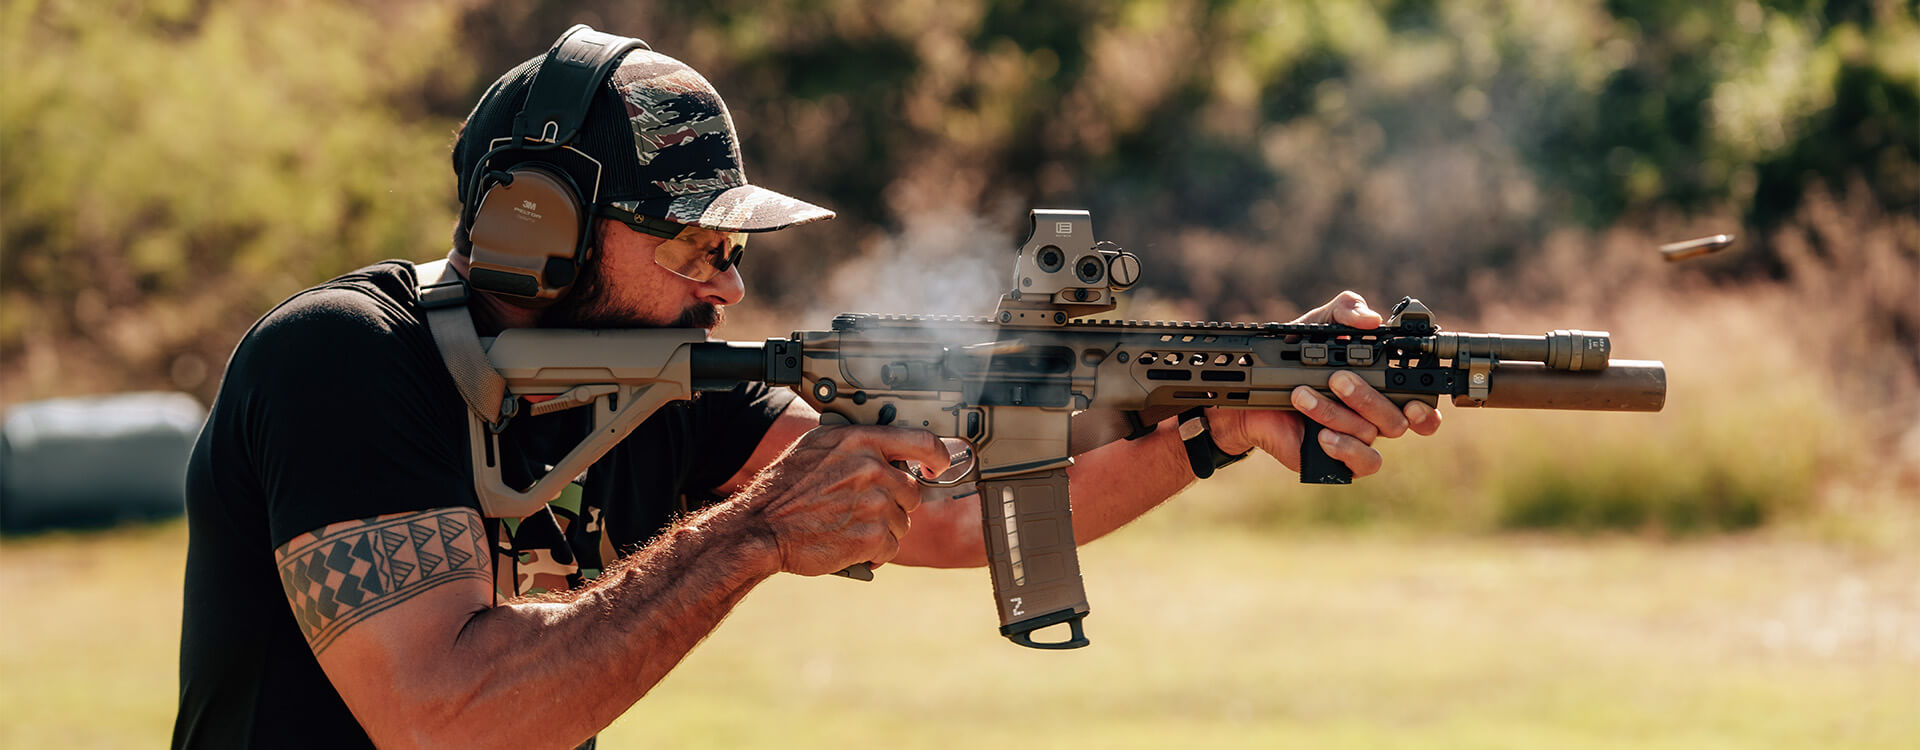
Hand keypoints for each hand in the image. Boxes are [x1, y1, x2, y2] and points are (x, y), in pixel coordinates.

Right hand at [744, 425, 949, 575]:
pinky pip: (892, 547)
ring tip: (849, 526)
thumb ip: (855, 444)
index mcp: (860, 440)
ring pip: (903, 522)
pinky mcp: (873, 536)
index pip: (922, 441)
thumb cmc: (784, 489)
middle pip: (913, 491)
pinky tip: (849, 544)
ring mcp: (875, 503)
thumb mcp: (817, 447)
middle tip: (863, 509)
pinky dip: (874, 552)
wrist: (761, 529)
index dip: (938, 455)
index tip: (938, 466)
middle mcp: (872, 468)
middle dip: (893, 504)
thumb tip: (888, 448)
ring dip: (882, 530)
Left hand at [1207, 291, 1441, 477]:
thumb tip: (1372, 319)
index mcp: (1381, 384)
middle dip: (1367, 398)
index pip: (1421, 400)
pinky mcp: (1339, 459)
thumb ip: (1345, 309)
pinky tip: (1321, 435)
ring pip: (1372, 434)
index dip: (1426, 405)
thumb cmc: (1290, 357)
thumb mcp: (1316, 324)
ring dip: (1336, 413)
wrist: (1250, 389)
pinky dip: (1345, 448)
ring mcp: (1358, 438)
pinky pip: (1363, 462)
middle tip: (1337, 379)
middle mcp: (1375, 414)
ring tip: (1301, 394)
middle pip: (1399, 418)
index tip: (1414, 399)